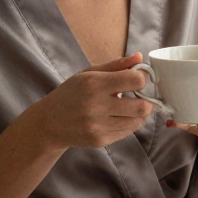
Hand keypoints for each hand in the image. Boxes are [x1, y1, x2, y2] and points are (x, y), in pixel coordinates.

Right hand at [33, 53, 153, 148]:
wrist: (49, 123)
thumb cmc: (71, 94)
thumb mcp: (89, 74)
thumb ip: (116, 65)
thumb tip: (140, 57)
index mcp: (94, 84)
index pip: (135, 80)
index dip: (143, 78)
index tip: (140, 79)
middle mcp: (96, 106)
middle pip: (141, 106)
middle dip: (147, 101)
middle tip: (142, 98)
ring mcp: (98, 126)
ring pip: (137, 122)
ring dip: (139, 114)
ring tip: (130, 108)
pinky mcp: (100, 140)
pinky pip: (127, 132)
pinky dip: (129, 124)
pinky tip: (120, 117)